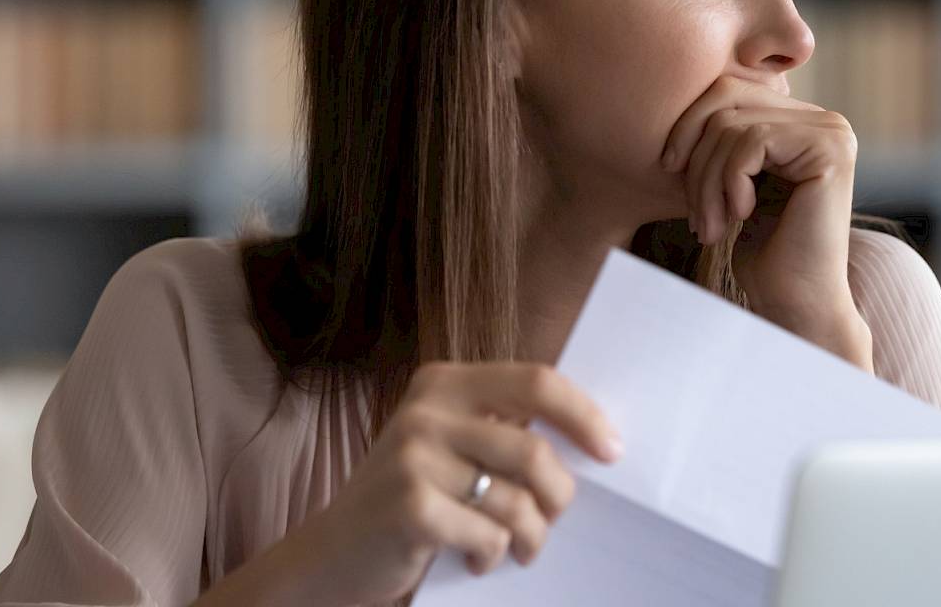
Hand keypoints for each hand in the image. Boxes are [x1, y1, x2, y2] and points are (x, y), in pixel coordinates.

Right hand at [272, 362, 622, 605]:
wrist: (329, 555)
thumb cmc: (408, 500)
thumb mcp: (449, 446)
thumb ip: (503, 431)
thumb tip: (593, 440)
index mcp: (443, 383)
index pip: (536, 382)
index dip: (583, 415)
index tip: (612, 450)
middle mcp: (426, 411)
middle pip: (534, 449)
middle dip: (559, 495)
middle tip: (554, 519)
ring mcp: (414, 457)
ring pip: (517, 500)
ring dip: (530, 536)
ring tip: (518, 547)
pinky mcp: (409, 507)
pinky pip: (489, 535)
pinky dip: (494, 556)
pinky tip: (477, 559)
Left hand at [659, 74, 860, 335]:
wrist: (796, 304)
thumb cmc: (762, 254)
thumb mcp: (733, 183)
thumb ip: (723, 138)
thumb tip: (680, 96)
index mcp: (801, 121)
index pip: (727, 90)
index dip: (687, 126)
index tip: (669, 172)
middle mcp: (824, 118)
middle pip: (727, 98)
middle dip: (695, 155)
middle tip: (693, 210)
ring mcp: (832, 131)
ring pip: (733, 124)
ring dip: (707, 181)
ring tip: (710, 226)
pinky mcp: (830, 149)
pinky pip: (752, 142)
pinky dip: (730, 182)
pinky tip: (740, 217)